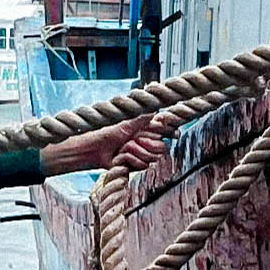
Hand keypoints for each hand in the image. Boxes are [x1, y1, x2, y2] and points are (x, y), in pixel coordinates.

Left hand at [42, 115, 166, 175]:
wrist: (95, 149)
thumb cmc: (107, 132)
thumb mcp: (127, 121)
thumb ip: (143, 116)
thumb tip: (154, 103)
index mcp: (148, 130)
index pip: (167, 131)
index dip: (171, 132)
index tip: (174, 132)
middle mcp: (147, 143)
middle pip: (162, 148)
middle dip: (146, 144)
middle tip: (134, 140)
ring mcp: (142, 155)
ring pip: (152, 158)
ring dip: (134, 152)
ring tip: (123, 148)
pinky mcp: (136, 166)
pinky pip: (141, 165)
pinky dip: (128, 159)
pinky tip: (120, 157)